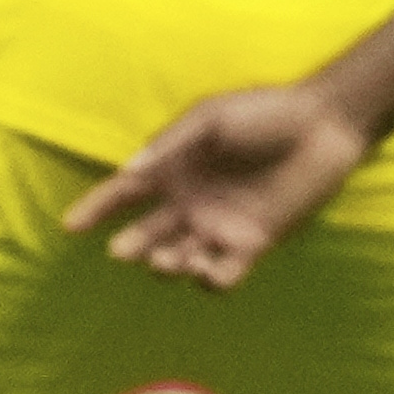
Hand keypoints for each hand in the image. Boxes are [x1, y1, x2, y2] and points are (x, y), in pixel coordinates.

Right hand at [64, 85, 369, 292]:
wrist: (323, 125)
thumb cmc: (264, 111)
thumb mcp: (210, 117)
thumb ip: (171, 144)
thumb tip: (130, 171)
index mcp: (172, 169)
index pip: (122, 194)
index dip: (95, 209)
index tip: (70, 226)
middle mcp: (189, 203)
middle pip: (146, 235)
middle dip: (132, 247)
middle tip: (125, 250)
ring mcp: (219, 227)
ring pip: (178, 261)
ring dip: (167, 266)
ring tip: (171, 259)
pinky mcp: (252, 244)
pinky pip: (222, 276)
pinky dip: (210, 281)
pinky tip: (209, 272)